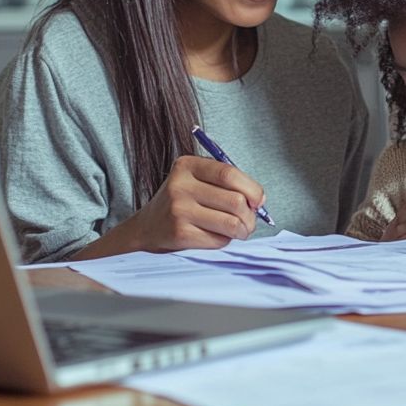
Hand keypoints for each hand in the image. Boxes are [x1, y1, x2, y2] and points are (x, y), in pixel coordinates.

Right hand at [76, 155, 263, 257]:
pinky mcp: (179, 234)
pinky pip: (218, 240)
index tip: (259, 200)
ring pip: (231, 222)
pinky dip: (225, 240)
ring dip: (242, 230)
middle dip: (250, 215)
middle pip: (235, 200)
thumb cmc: (181, 202)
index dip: (252, 188)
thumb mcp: (196, 181)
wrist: (146, 228)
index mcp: (187, 165)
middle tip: (249, 220)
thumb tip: (260, 200)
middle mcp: (180, 185)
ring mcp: (178, 210)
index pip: (229, 174)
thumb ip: (226, 183)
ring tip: (239, 230)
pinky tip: (218, 237)